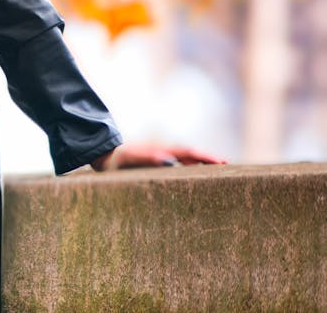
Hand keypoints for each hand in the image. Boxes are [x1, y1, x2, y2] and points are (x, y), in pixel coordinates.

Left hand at [91, 143, 226, 170]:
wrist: (102, 156)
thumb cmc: (116, 160)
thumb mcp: (131, 158)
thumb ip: (149, 158)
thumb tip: (171, 161)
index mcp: (161, 150)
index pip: (188, 152)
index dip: (205, 157)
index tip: (222, 162)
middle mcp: (162, 152)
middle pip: (190, 155)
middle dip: (207, 159)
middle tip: (227, 166)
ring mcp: (159, 158)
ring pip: (184, 160)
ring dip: (199, 164)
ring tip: (216, 173)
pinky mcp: (154, 166)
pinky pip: (176, 167)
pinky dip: (188, 170)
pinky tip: (193, 179)